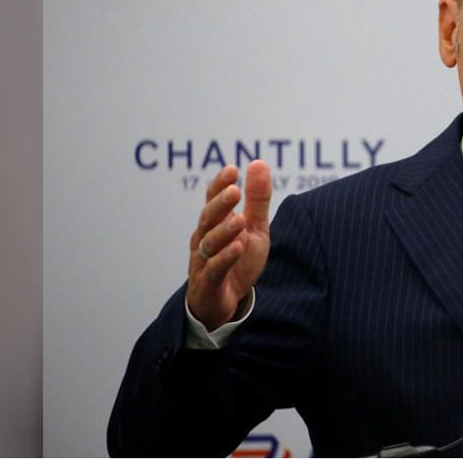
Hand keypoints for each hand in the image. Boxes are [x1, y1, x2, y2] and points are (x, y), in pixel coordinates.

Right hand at [187, 161, 271, 330]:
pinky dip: (225, 258)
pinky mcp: (208, 283)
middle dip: (220, 204)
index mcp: (215, 223)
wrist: (226, 301)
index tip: (232, 169)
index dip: (219, 185)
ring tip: (239, 220)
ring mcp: (203, 261)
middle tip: (234, 190)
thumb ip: (257, 199)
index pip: (213, 200)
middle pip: (208, 219)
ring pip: (209, 243)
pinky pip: (214, 269)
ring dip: (224, 231)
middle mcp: (204, 239)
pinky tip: (237, 247)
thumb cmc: (238, 260)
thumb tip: (258, 162)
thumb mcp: (254, 227)